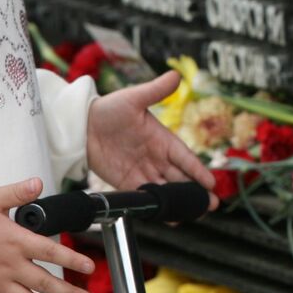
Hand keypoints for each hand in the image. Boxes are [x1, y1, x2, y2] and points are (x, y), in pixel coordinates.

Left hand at [85, 71, 219, 211]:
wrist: (80, 126)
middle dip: (196, 191)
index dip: (198, 171)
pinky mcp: (128, 183)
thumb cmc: (108, 109)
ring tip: (193, 215)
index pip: (185, 157)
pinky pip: (146, 197)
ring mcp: (143, 171)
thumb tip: (176, 75)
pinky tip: (169, 217)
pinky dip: (158, 207)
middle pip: (181, 177)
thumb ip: (155, 90)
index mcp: (162, 138)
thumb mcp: (133, 98)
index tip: (211, 183)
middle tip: (210, 205)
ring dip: (179, 202)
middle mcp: (156, 157)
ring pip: (166, 189)